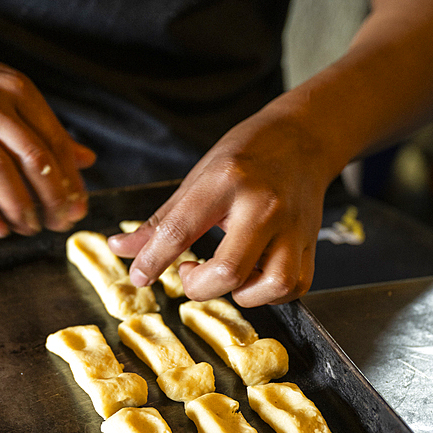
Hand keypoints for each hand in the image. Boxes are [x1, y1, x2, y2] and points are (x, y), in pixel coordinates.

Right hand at [0, 38, 95, 236]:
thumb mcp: (6, 95)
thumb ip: (44, 128)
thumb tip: (88, 160)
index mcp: (14, 88)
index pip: (54, 141)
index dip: (70, 181)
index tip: (78, 208)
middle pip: (32, 158)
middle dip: (52, 199)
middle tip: (59, 224)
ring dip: (19, 208)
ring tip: (30, 228)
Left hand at [108, 103, 342, 307]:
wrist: (303, 138)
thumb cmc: (246, 157)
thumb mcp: (197, 179)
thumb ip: (160, 222)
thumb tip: (120, 250)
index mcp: (225, 182)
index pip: (179, 231)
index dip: (152, 262)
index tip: (141, 276)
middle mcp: (262, 206)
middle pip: (228, 270)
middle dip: (199, 286)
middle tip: (190, 273)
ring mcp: (293, 226)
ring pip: (272, 285)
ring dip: (242, 293)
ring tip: (228, 276)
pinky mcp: (312, 243)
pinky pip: (294, 287)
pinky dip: (269, 294)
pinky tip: (254, 277)